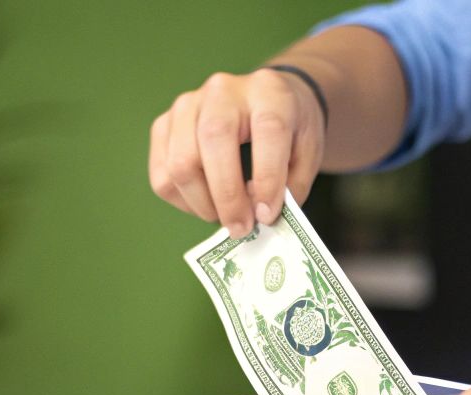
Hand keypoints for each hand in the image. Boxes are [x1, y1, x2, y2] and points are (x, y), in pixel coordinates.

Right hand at [148, 68, 325, 237]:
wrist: (263, 100)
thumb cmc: (288, 130)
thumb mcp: (307, 151)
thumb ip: (291, 183)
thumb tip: (260, 215)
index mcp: (268, 92)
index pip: (268, 129)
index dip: (268, 177)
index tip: (267, 215)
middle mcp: (223, 91)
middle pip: (213, 140)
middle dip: (227, 196)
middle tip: (241, 228)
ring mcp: (187, 105)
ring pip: (181, 161)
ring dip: (202, 203)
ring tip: (225, 218)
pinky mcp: (163, 124)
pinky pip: (162, 174)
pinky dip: (182, 201)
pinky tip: (206, 205)